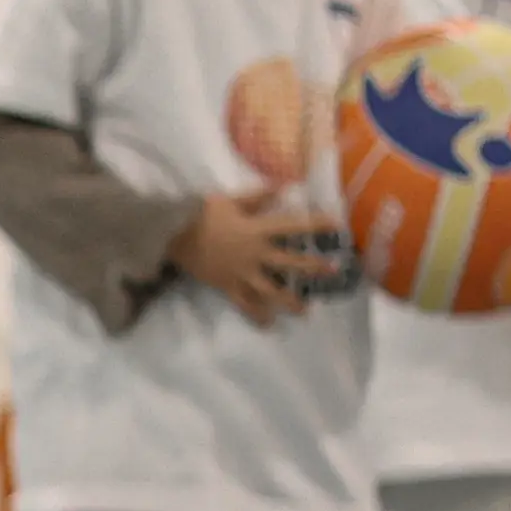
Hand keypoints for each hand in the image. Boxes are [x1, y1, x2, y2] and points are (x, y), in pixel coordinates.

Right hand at [167, 193, 334, 327]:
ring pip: (271, 291)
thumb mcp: (232, 199)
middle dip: (313, 268)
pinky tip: (268, 323)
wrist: (174, 234)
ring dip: (290, 301)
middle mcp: (255, 254)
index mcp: (258, 230)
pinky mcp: (228, 285)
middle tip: (334, 272)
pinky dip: (256, 315)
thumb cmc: (203, 213)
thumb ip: (259, 196)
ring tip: (305, 310)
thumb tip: (284, 186)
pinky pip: (244, 303)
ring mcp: (242, 273)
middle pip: (290, 263)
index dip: (315, 226)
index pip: (293, 227)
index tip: (336, 226)